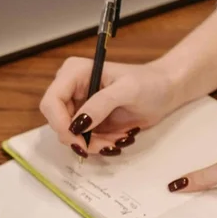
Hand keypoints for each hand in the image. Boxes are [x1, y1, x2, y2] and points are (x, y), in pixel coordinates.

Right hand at [38, 59, 179, 157]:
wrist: (165, 91)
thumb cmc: (150, 83)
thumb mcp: (128, 90)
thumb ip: (101, 104)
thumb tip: (77, 125)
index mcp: (74, 73)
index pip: (51, 101)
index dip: (60, 123)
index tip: (79, 139)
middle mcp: (70, 88)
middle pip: (57, 122)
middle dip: (79, 138)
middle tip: (106, 144)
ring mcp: (77, 106)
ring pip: (69, 135)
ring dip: (92, 144)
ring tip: (117, 139)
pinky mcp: (86, 120)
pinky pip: (82, 140)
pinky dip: (98, 144)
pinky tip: (116, 138)